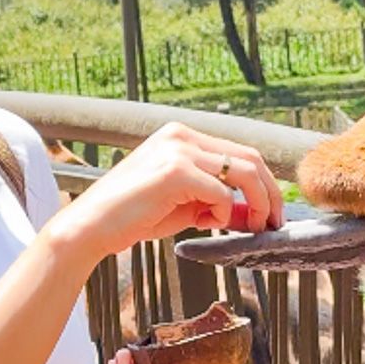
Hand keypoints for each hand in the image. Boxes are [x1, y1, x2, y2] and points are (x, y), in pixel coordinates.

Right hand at [57, 122, 283, 266]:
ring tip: (254, 227)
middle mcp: (181, 136)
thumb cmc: (134, 217)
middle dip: (270, 193)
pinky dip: (223, 212)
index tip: (270, 212)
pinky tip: (207, 223)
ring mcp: (178, 150)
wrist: (91, 227)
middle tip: (273, 223)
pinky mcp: (174, 171)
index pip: (239, 153)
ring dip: (257, 202)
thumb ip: (219, 204)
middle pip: (250, 158)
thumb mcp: (186, 208)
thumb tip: (254, 215)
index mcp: (182, 137)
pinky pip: (221, 192)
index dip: (263, 183)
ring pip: (243, 172)